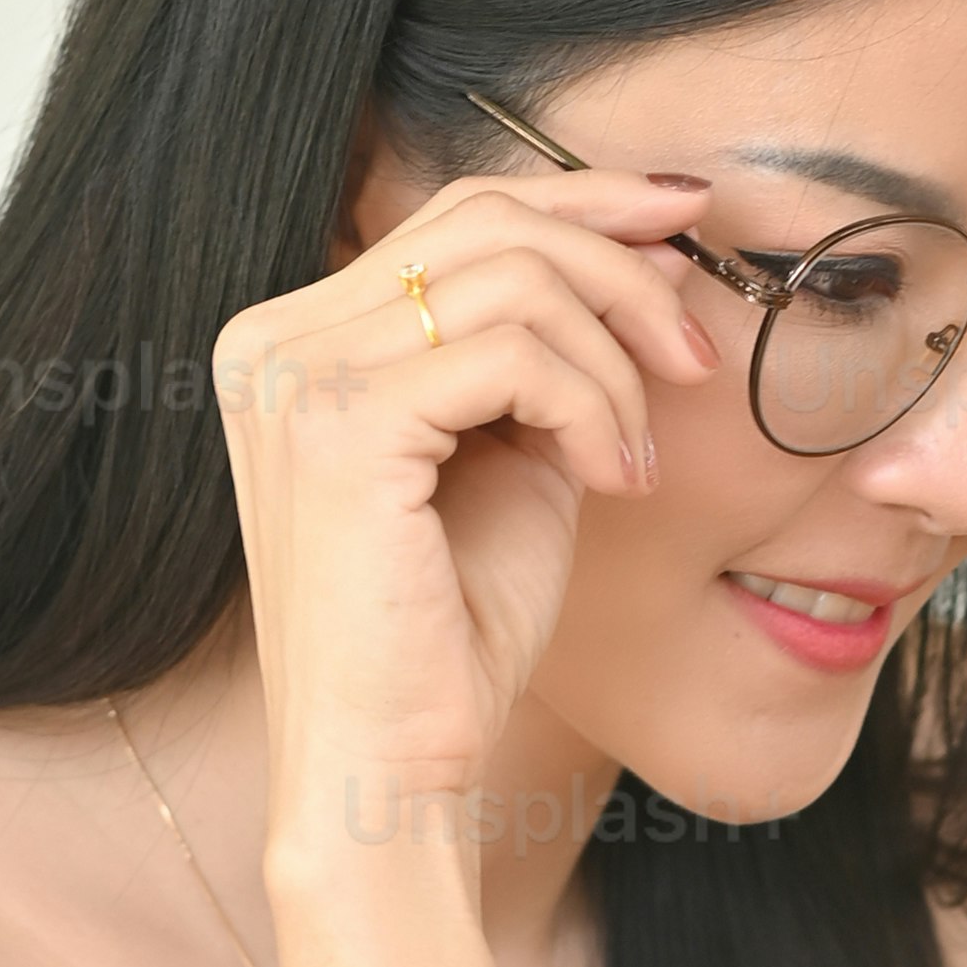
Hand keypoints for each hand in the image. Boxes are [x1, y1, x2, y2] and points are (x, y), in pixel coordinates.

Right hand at [210, 160, 724, 839]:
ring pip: (514, 281)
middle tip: (695, 355)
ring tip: (636, 456)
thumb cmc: (451, 626)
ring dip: (614, 363)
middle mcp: (271, 342)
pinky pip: (515, 357)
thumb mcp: (507, 448)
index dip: (584, 200)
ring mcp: (292, 379)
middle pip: (488, 223)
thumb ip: (543, 346)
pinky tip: (611, 483)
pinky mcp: (339, 427)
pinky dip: (591, 408)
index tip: (685, 217)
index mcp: (294, 339)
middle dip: (620, 270)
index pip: (456, 214)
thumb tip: (645, 241)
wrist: (392, 766)